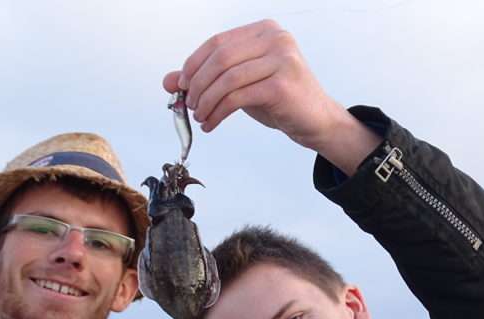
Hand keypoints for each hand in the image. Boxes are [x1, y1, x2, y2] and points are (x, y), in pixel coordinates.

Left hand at [162, 19, 380, 171]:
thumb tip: (169, 81)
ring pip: (227, 79)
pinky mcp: (282, 84)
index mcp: (264, 30)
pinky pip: (237, 98)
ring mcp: (281, 59)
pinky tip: (212, 124)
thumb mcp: (240, 83)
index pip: (217, 43)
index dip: (194, 64)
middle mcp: (275, 38)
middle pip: (220, 58)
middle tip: (190, 105)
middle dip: (197, 84)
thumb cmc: (279, 99)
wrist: (315, 120)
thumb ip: (208, 78)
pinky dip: (218, 112)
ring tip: (201, 117)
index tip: (181, 86)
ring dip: (206, 101)